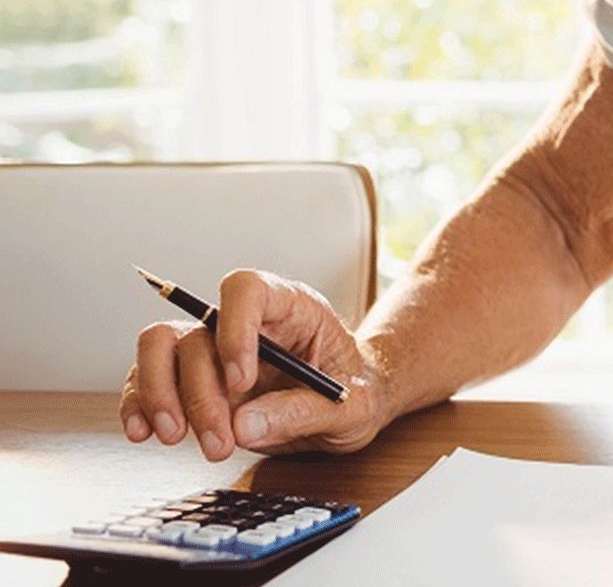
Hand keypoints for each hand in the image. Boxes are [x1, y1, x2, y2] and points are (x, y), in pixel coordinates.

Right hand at [119, 269, 390, 460]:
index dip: (234, 328)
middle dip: (201, 392)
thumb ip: (306, 411)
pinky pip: (149, 379)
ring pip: (161, 348)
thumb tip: (244, 425)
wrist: (348, 409)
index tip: (240, 381)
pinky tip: (145, 434)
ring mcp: (213, 348)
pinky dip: (139, 405)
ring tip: (178, 438)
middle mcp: (245, 322)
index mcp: (290, 307)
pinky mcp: (192, 380)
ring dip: (161, 396)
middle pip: (198, 333)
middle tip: (220, 440)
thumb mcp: (352, 407)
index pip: (247, 290)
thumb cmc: (356, 393)